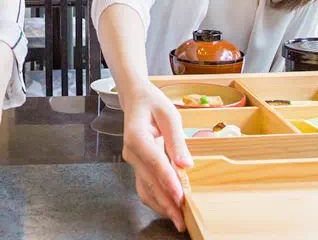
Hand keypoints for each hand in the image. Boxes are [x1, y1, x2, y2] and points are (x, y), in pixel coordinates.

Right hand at [119, 80, 193, 231]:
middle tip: (182, 218)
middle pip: (149, 181)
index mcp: (136, 136)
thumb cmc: (153, 103)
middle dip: (167, 201)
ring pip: (144, 188)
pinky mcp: (137, 166)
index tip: (181, 196)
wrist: (135, 99)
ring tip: (178, 219)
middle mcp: (131, 152)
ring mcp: (132, 161)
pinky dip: (156, 199)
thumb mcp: (169, 114)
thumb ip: (176, 140)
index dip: (168, 180)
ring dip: (161, 205)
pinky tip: (169, 208)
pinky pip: (144, 186)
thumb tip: (186, 165)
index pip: (154, 162)